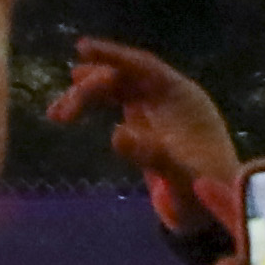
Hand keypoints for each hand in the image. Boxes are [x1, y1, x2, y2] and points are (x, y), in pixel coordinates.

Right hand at [50, 35, 243, 238]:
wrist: (208, 215)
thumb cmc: (203, 194)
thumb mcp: (181, 179)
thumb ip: (152, 155)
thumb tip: (115, 134)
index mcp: (182, 97)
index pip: (144, 66)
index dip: (113, 55)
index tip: (81, 48)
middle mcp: (167, 97)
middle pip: (123, 78)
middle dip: (90, 87)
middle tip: (60, 111)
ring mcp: (154, 111)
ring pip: (114, 90)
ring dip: (84, 97)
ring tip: (55, 114)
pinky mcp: (142, 128)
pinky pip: (113, 106)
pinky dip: (90, 108)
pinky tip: (68, 116)